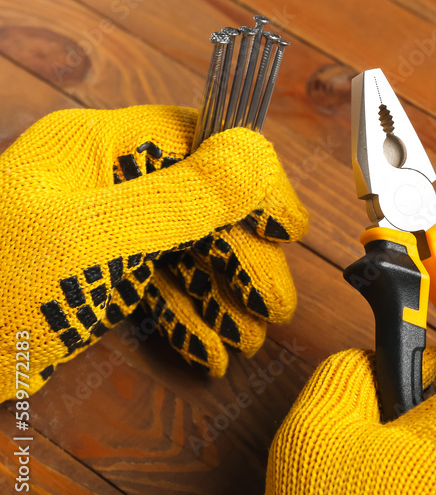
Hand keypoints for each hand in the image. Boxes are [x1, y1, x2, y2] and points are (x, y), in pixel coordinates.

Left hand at [0, 105, 307, 401]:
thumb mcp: (90, 241)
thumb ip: (180, 198)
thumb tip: (256, 156)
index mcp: (99, 149)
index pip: (201, 141)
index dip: (251, 181)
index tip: (286, 228)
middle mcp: (106, 183)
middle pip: (202, 206)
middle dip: (242, 257)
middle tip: (277, 306)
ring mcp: (101, 232)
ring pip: (186, 252)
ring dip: (224, 296)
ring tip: (253, 339)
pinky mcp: (95, 278)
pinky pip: (159, 289)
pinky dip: (189, 320)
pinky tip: (214, 353)